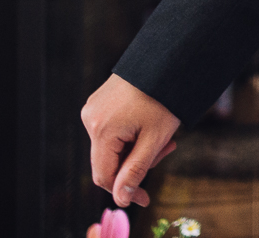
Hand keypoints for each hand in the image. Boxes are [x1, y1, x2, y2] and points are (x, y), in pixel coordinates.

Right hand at [80, 74, 180, 208]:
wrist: (168, 58)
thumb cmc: (164, 97)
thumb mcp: (154, 138)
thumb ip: (136, 170)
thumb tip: (121, 199)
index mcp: (100, 130)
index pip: (103, 176)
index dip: (124, 190)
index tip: (145, 197)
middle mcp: (90, 118)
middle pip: (109, 160)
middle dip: (137, 162)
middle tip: (167, 149)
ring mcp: (93, 108)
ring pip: (112, 145)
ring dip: (137, 147)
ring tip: (164, 134)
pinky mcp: (101, 101)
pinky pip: (112, 130)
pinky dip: (132, 134)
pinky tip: (151, 124)